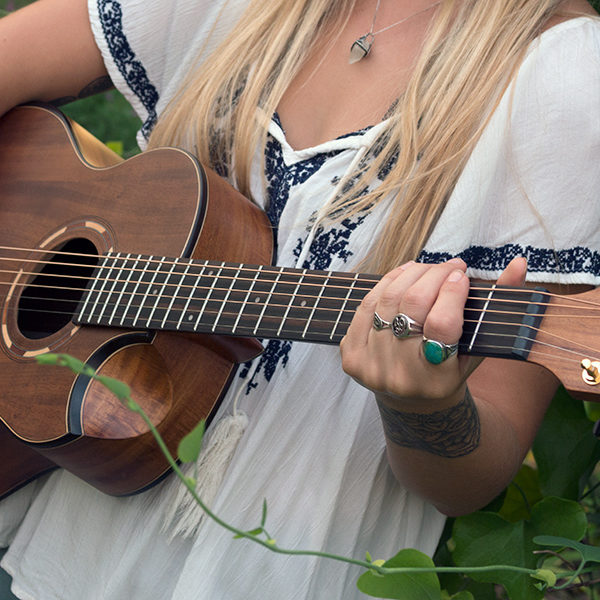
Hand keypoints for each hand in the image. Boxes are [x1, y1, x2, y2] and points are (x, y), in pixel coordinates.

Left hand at [340, 257, 526, 409]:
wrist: (412, 400)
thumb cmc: (451, 370)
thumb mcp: (478, 347)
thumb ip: (499, 306)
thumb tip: (520, 262)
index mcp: (437, 381)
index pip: (441, 325)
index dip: (452, 292)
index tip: (462, 275)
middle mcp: (400, 377)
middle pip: (412, 306)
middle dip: (434, 275)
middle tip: (450, 266)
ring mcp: (371, 368)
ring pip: (387, 301)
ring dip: (410, 274)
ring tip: (429, 267)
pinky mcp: (351, 356)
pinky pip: (366, 306)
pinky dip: (386, 284)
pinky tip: (403, 275)